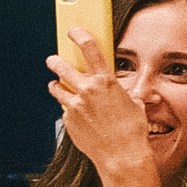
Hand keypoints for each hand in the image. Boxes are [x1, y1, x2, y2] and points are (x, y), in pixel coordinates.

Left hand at [45, 39, 155, 180]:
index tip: (73, 31)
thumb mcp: (134, 103)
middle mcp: (87, 90)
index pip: (90, 48)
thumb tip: (127, 90)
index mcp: (106, 81)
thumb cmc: (131, 130)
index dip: (79, 35)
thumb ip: (124, 92)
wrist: (121, 155)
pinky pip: (65, 110)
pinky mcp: (67, 120)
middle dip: (55, 61)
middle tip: (53, 59)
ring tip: (56, 85)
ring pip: (57, 89)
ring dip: (56, 86)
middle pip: (62, 67)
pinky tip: (79, 116)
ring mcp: (74, 106)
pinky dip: (69, 109)